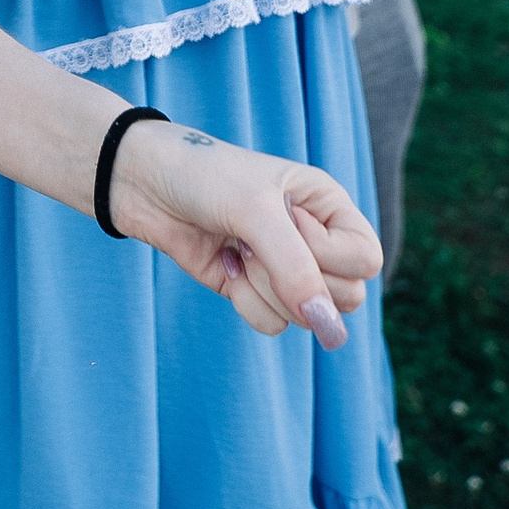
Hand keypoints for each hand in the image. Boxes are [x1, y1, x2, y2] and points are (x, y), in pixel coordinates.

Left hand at [113, 120, 380, 346]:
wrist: (142, 182)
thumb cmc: (204, 177)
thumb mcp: (255, 212)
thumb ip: (296, 270)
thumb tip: (331, 331)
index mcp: (328, 205)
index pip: (366, 259)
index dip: (329, 255)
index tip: (288, 223)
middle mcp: (314, 238)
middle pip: (346, 296)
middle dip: (293, 276)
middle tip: (256, 241)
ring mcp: (283, 267)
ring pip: (307, 316)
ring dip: (265, 288)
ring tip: (237, 248)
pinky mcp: (252, 289)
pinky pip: (272, 322)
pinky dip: (246, 301)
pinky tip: (223, 263)